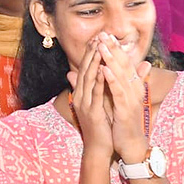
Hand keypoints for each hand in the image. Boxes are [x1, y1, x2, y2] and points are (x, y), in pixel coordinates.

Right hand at [65, 38, 113, 156]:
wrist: (99, 148)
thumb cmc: (101, 126)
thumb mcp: (98, 103)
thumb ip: (96, 88)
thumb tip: (92, 75)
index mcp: (81, 93)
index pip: (85, 68)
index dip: (91, 52)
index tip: (98, 37)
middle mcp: (80, 96)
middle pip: (85, 69)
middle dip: (92, 52)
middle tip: (98, 35)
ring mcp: (84, 104)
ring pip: (89, 78)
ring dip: (94, 61)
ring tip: (100, 46)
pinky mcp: (92, 112)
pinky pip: (95, 93)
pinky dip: (99, 80)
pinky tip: (103, 69)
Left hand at [94, 32, 152, 161]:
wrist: (131, 145)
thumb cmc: (122, 122)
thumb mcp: (116, 100)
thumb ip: (112, 83)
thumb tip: (105, 68)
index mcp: (132, 86)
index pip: (124, 63)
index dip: (115, 49)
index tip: (105, 35)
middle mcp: (134, 89)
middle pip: (124, 65)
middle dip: (113, 48)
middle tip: (103, 33)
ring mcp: (131, 99)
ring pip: (121, 75)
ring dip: (111, 59)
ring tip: (102, 45)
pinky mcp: (126, 109)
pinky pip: (118, 92)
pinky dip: (112, 79)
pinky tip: (104, 69)